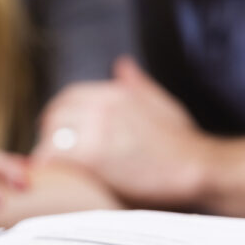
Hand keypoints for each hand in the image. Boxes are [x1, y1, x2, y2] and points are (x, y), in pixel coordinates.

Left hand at [33, 57, 208, 207]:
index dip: (60, 116)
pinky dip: (48, 168)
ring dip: (47, 153)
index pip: (69, 96)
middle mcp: (102, 106)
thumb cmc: (182, 141)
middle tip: (52, 154)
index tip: (58, 133)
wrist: (197, 167)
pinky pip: (53, 158)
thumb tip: (122, 65)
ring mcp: (96, 129)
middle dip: (49, 134)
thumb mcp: (160, 103)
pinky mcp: (93, 156)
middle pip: (55, 115)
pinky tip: (53, 179)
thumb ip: (137, 83)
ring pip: (51, 136)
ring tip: (53, 169)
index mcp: (115, 92)